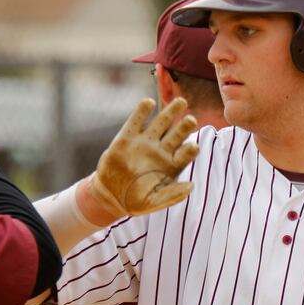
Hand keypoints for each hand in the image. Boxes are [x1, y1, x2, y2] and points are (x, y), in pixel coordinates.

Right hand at [88, 97, 198, 217]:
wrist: (110, 195)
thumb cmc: (135, 201)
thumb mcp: (153, 202)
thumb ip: (172, 195)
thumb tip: (191, 186)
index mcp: (171, 165)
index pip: (185, 153)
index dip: (190, 149)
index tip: (193, 146)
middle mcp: (160, 151)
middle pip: (177, 134)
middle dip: (185, 126)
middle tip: (191, 120)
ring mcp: (144, 142)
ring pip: (161, 123)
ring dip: (171, 112)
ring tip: (181, 102)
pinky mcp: (127, 137)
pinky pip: (136, 121)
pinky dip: (142, 111)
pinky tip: (149, 103)